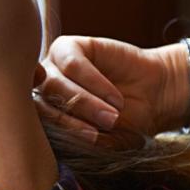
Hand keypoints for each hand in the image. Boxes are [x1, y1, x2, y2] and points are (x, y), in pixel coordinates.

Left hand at [33, 36, 189, 145]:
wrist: (154, 96)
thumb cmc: (125, 123)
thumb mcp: (105, 142)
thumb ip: (81, 141)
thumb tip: (62, 137)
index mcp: (42, 115)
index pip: (34, 126)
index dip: (59, 134)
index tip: (90, 139)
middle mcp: (42, 90)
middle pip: (43, 104)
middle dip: (76, 119)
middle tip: (108, 125)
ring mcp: (52, 67)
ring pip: (55, 85)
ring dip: (86, 103)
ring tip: (112, 115)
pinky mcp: (68, 47)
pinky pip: (72, 64)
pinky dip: (95, 84)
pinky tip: (114, 97)